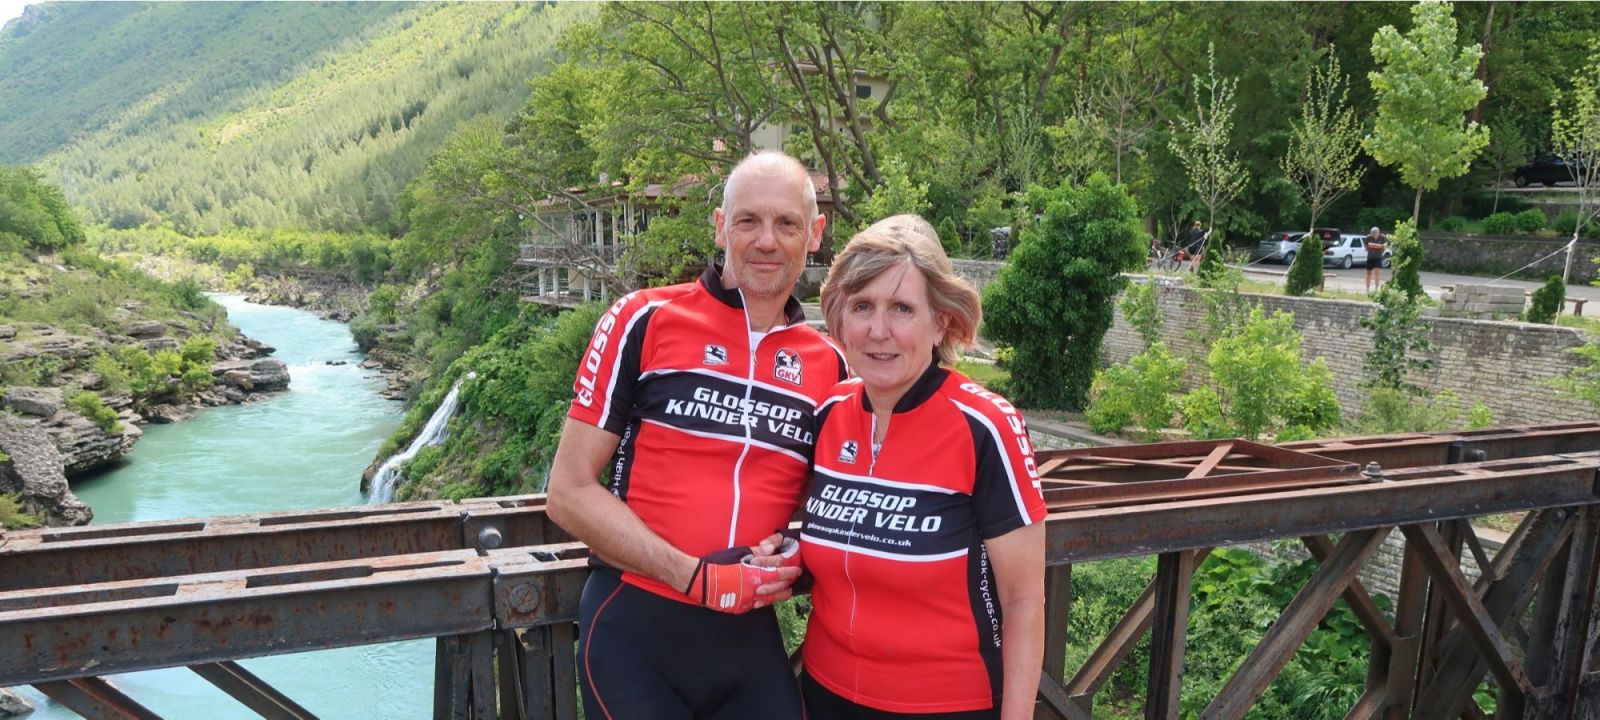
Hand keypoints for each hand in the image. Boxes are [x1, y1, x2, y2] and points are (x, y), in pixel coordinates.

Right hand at [683, 538, 800, 613]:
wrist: (697, 581)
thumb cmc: (717, 563)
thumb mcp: (738, 553)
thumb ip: (758, 550)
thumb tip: (774, 545)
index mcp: (754, 574)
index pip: (779, 571)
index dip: (789, 569)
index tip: (796, 568)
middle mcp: (754, 590)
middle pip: (777, 586)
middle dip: (788, 581)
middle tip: (794, 577)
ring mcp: (747, 601)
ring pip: (770, 599)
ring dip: (780, 593)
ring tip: (787, 591)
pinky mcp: (739, 608)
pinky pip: (757, 605)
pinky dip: (765, 601)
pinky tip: (768, 599)